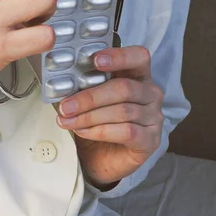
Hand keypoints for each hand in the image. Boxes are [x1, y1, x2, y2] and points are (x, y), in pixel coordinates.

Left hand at [56, 46, 163, 189]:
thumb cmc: (97, 124)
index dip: (119, 56)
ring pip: (122, 111)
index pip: (138, 57)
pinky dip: (100, 131)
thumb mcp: (89, 101)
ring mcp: (153, 118)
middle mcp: (150, 94)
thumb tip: (62, 83)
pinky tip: (83, 132)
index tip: (95, 60)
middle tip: (66, 105)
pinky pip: (127, 131)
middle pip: (124, 88)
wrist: (101, 158)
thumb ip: (83, 87)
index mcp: (137, 76)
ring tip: (68, 120)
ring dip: (89, 116)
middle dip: (90, 97)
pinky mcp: (150, 140)